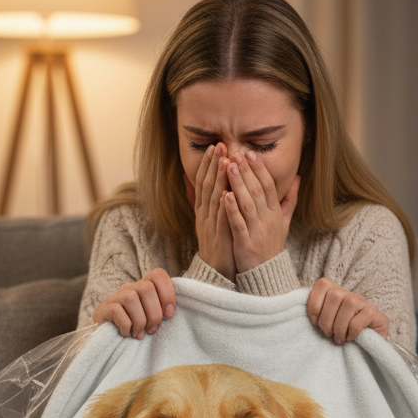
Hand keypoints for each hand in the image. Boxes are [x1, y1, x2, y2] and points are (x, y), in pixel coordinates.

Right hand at [91, 268, 176, 338]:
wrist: (106, 340)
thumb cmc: (133, 329)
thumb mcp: (150, 319)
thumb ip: (160, 312)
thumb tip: (168, 313)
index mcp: (142, 288)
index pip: (158, 275)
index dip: (168, 293)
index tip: (169, 314)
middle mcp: (128, 288)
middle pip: (146, 288)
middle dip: (154, 313)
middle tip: (151, 329)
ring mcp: (114, 297)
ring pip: (131, 298)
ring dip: (140, 321)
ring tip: (139, 334)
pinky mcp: (103, 309)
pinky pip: (117, 310)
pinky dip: (126, 325)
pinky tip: (127, 334)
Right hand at [189, 143, 235, 281]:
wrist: (216, 271)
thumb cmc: (217, 243)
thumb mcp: (207, 219)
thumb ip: (202, 200)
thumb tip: (190, 180)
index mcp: (203, 210)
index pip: (203, 182)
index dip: (208, 164)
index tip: (214, 146)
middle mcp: (204, 215)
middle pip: (206, 186)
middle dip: (212, 165)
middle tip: (218, 145)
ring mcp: (210, 225)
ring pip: (213, 199)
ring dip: (218, 179)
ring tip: (225, 161)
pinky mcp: (218, 237)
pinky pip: (221, 219)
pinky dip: (223, 205)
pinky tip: (227, 192)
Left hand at [223, 150, 298, 273]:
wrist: (265, 274)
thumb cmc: (271, 245)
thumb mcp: (284, 222)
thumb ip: (289, 200)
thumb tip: (298, 178)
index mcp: (275, 213)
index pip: (268, 186)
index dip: (259, 169)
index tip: (250, 153)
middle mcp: (268, 219)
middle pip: (258, 191)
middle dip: (247, 171)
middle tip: (236, 153)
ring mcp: (257, 231)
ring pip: (248, 203)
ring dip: (238, 184)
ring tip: (229, 167)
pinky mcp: (245, 242)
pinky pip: (238, 223)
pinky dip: (232, 209)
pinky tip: (224, 196)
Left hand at [306, 278, 388, 343]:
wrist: (367, 350)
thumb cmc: (340, 336)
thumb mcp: (325, 324)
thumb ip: (315, 314)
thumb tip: (296, 313)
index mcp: (336, 294)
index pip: (323, 285)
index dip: (314, 304)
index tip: (314, 322)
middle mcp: (352, 295)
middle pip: (334, 296)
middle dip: (326, 319)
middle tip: (328, 334)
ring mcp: (366, 304)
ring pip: (348, 304)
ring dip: (339, 326)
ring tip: (338, 339)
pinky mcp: (378, 316)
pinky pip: (360, 319)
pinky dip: (351, 332)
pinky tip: (350, 339)